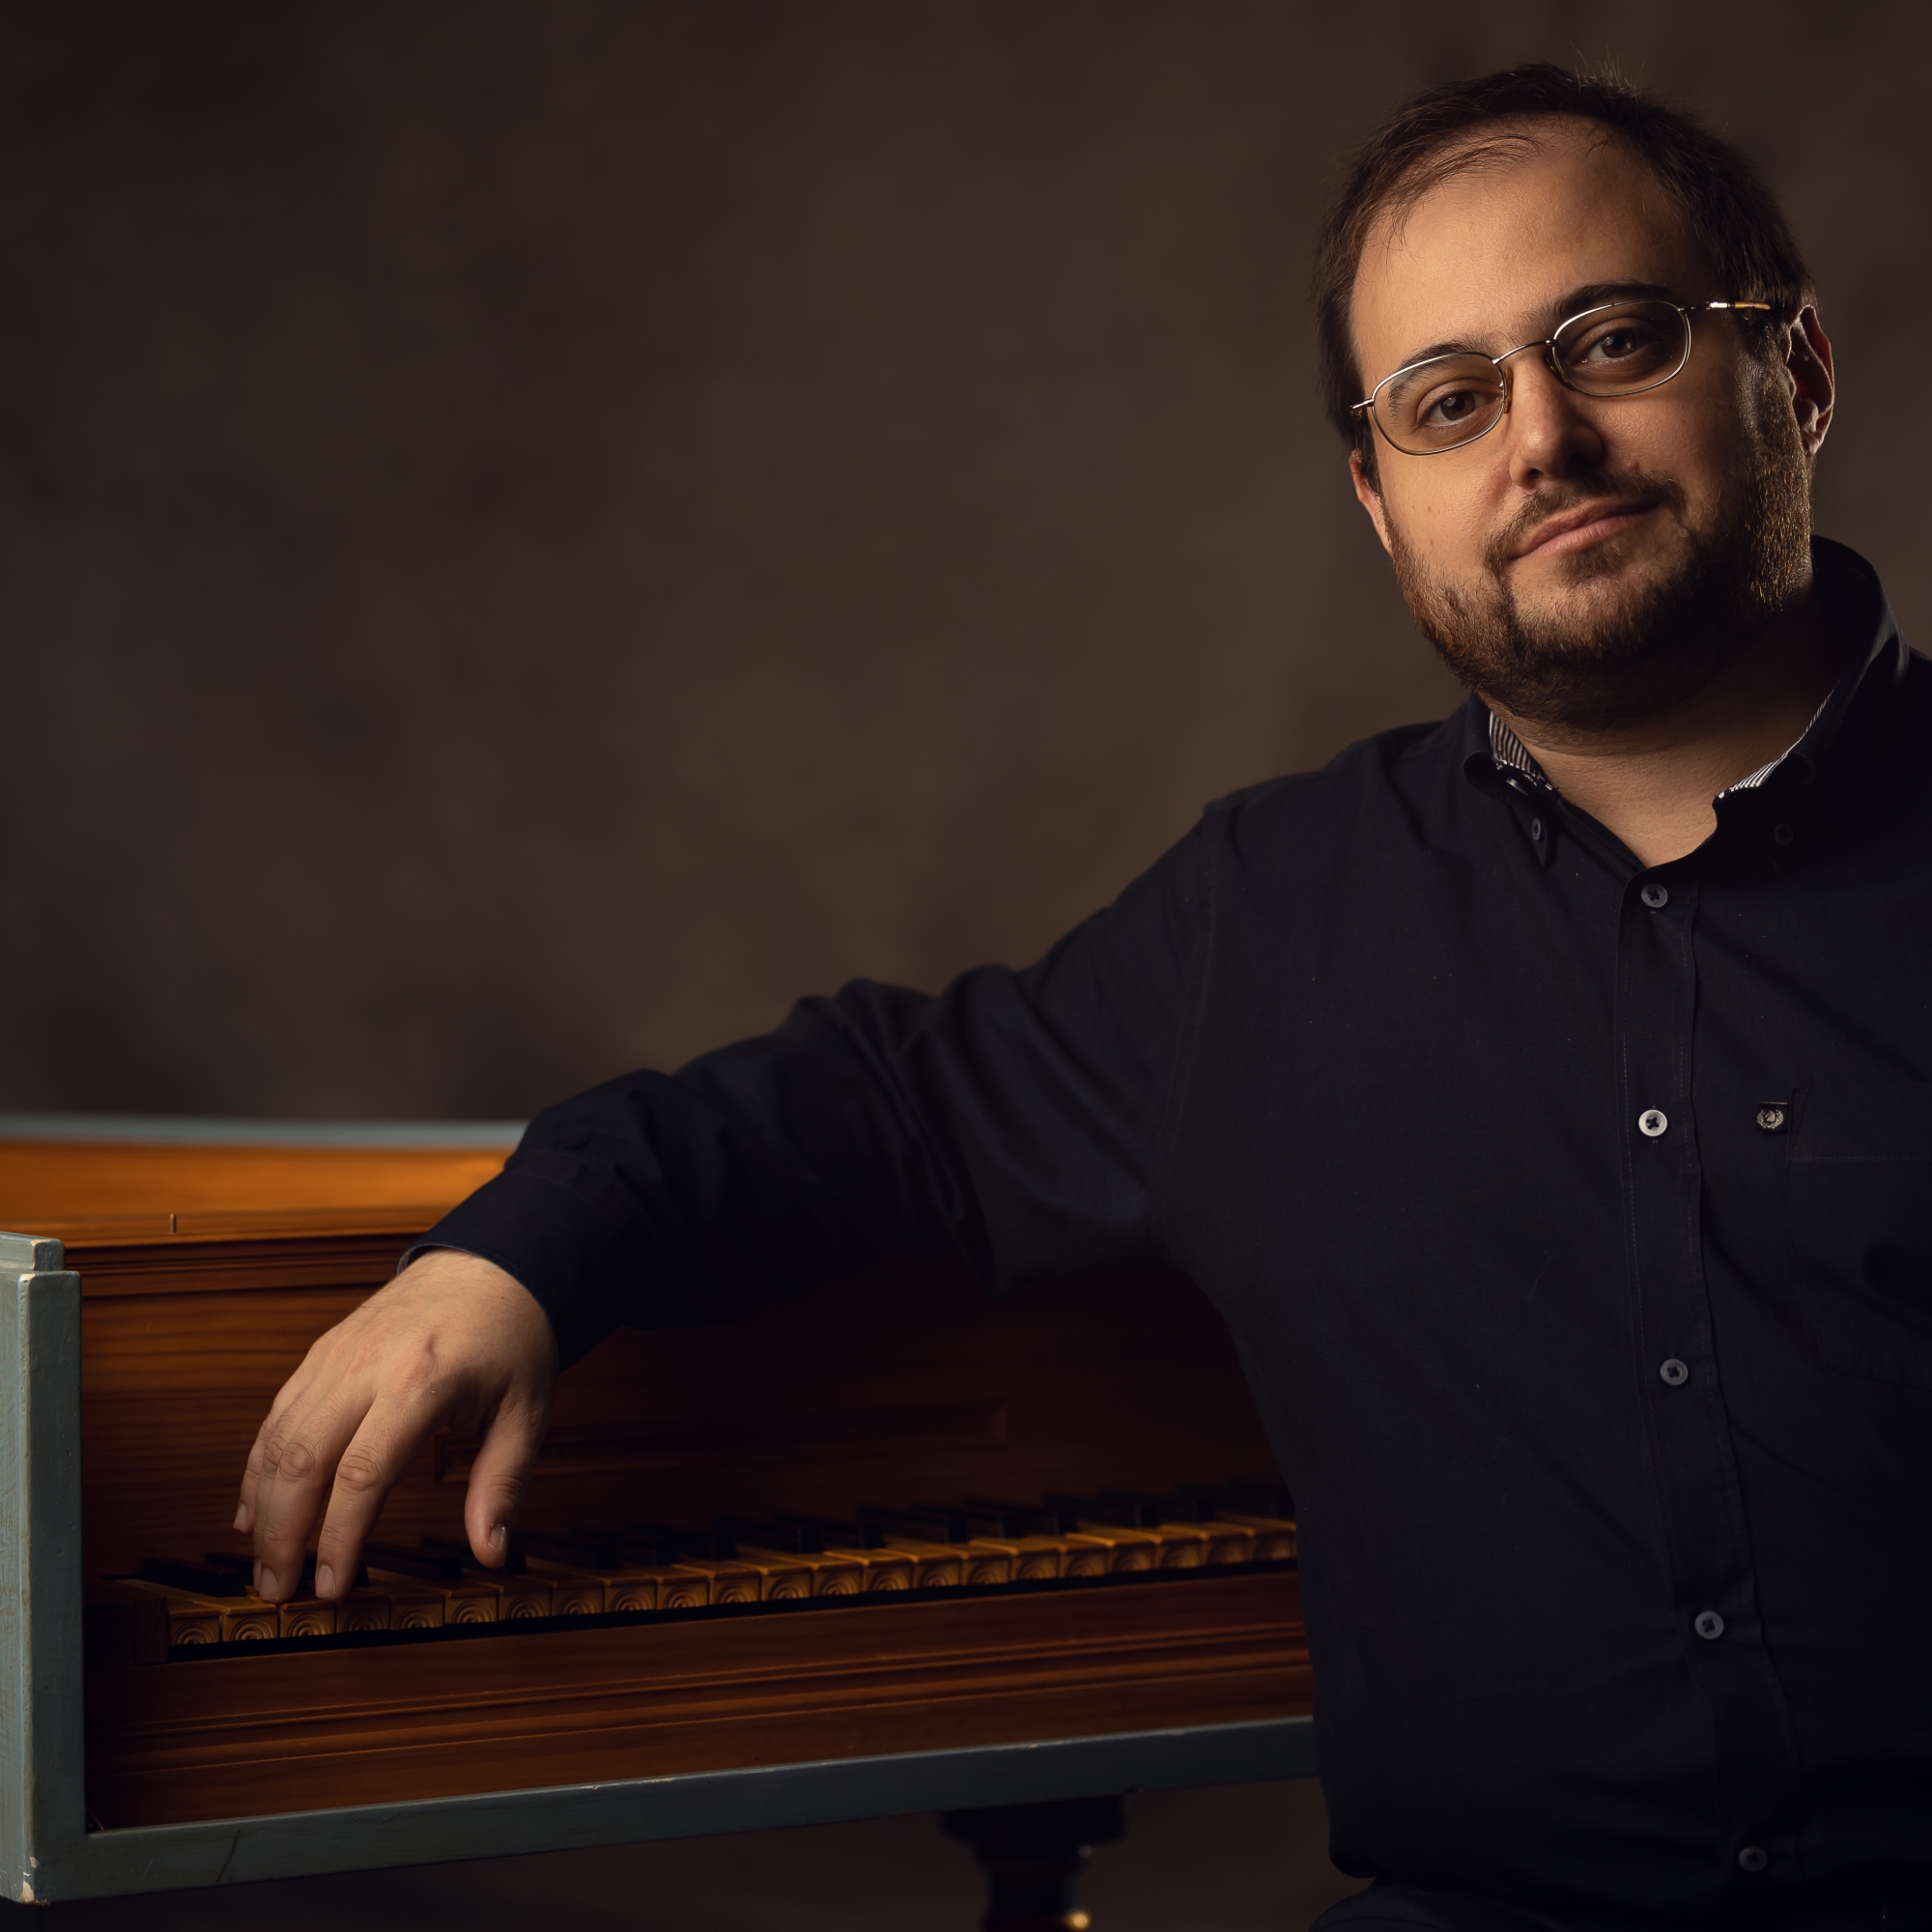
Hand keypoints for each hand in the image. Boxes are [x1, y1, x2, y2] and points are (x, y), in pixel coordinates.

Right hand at [235, 1249, 558, 1601]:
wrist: (492, 1265)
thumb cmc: (513, 1337)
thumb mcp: (527, 1411)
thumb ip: (503, 1483)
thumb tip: (492, 1551)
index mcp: (423, 1379)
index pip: (363, 1473)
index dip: (339, 1536)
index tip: (331, 1587)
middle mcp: (368, 1365)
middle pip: (303, 1459)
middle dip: (281, 1534)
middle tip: (278, 1591)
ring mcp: (338, 1355)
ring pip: (278, 1438)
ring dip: (262, 1508)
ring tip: (264, 1566)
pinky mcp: (322, 1352)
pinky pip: (278, 1415)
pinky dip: (259, 1466)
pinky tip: (253, 1511)